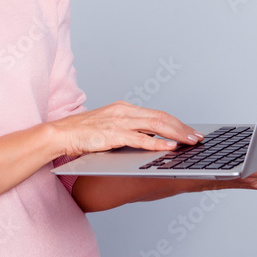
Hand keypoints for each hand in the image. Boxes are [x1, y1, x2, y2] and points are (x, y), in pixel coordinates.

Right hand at [49, 100, 202, 157]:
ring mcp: (118, 121)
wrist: (58, 134)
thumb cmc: (81, 135)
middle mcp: (123, 111)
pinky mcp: (112, 134)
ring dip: (176, 134)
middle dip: (182, 127)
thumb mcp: (108, 129)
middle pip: (161, 117)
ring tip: (191, 142)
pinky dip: (158, 144)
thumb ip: (127, 132)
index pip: (156, 114)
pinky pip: (140, 139)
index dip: (176, 123)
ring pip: (155, 125)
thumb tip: (148, 140)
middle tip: (198, 137)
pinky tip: (170, 147)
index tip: (190, 131)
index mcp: (123, 108)